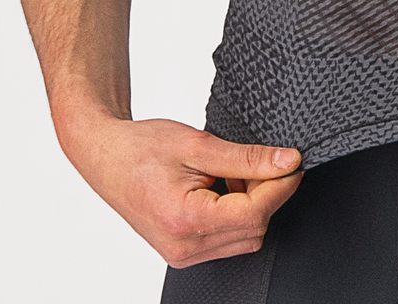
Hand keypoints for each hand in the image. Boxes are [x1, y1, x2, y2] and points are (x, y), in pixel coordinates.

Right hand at [62, 115, 302, 266]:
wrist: (104, 155)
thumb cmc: (141, 147)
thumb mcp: (199, 144)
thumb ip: (246, 157)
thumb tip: (287, 161)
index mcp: (186, 220)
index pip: (255, 213)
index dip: (282, 186)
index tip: (293, 162)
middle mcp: (184, 247)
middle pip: (253, 229)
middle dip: (268, 194)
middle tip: (262, 160)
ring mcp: (181, 253)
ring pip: (244, 238)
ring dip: (253, 204)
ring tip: (235, 171)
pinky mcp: (182, 250)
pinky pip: (226, 240)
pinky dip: (236, 213)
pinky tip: (225, 186)